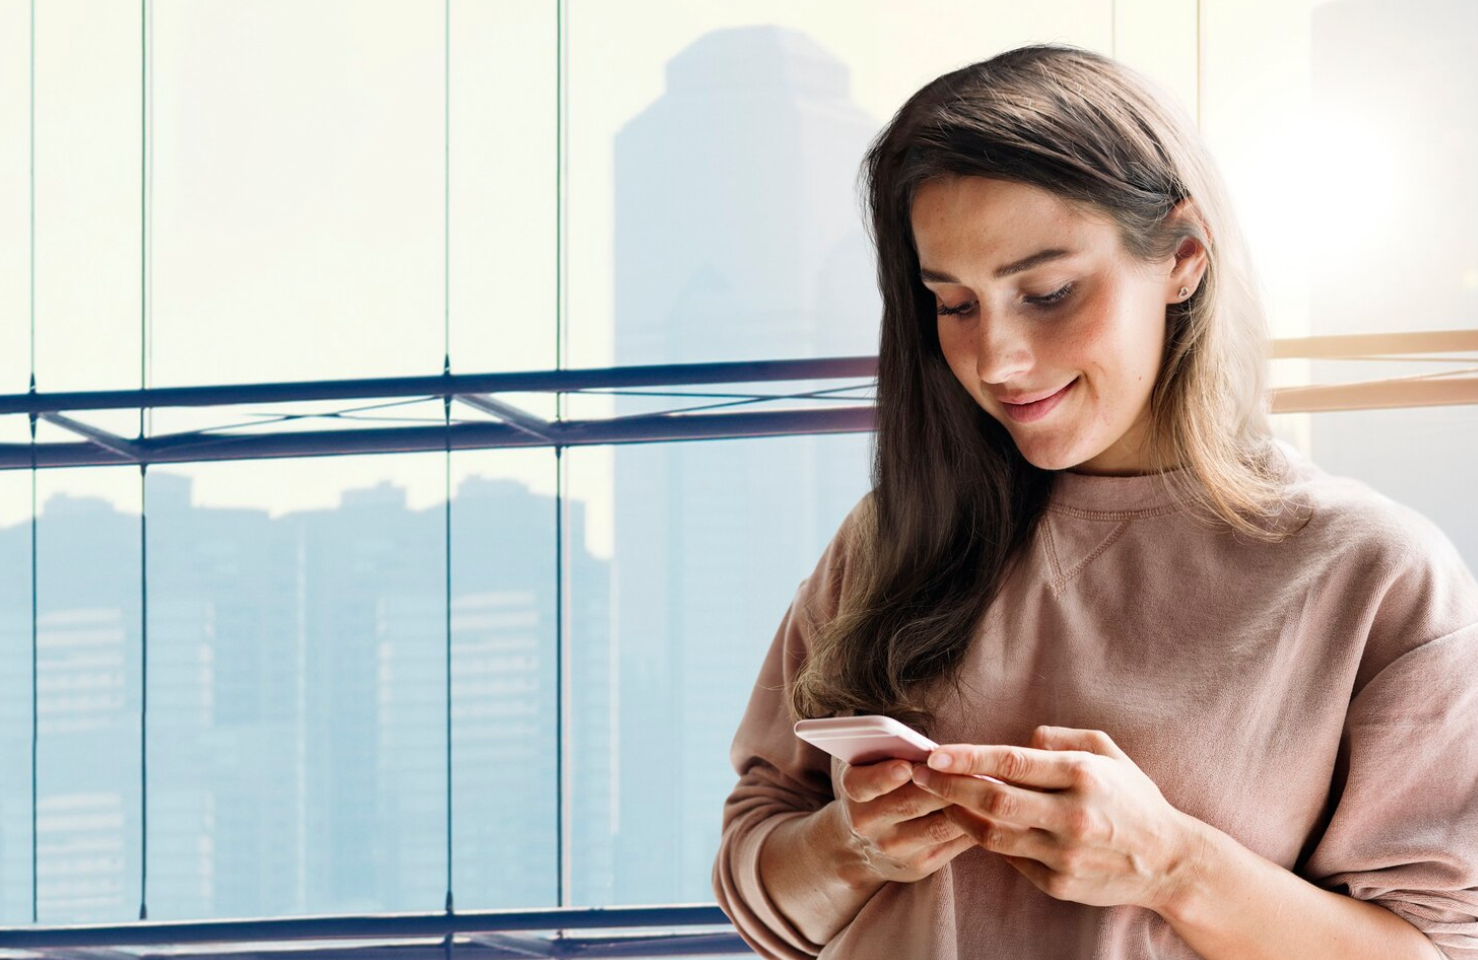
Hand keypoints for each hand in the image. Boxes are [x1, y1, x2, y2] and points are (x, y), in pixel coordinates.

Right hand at [832, 756, 979, 885]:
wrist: (860, 847)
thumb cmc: (874, 790)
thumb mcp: (866, 767)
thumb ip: (886, 751)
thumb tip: (931, 746)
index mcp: (853, 792)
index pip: (865, 784)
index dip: (885, 776)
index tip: (906, 766)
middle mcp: (868, 823)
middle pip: (910, 803)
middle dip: (943, 785)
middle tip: (970, 767)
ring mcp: (894, 848)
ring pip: (937, 826)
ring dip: (965, 806)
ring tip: (989, 786)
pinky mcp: (918, 865)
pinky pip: (951, 843)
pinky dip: (973, 825)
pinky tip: (988, 810)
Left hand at [908, 725, 1204, 912]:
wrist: (1169, 861)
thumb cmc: (1132, 797)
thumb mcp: (1107, 751)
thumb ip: (1060, 738)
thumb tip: (1020, 740)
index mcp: (1083, 775)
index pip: (1011, 763)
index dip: (967, 758)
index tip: (933, 753)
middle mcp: (1072, 815)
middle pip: (993, 800)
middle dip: (949, 785)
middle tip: (919, 774)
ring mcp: (1064, 854)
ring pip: (994, 833)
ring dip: (958, 814)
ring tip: (937, 797)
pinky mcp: (1059, 884)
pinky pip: (1010, 858)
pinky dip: (985, 839)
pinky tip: (970, 822)